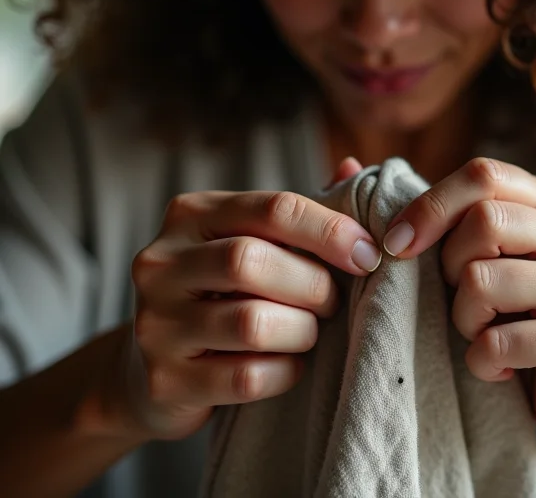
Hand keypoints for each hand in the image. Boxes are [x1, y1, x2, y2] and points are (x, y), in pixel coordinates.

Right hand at [109, 158, 376, 440]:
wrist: (155, 367)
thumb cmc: (225, 290)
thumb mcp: (254, 240)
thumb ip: (300, 212)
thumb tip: (353, 167)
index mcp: (191, 214)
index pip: (273, 208)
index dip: (330, 230)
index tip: (367, 254)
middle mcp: (161, 261)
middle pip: (252, 261)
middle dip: (313, 284)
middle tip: (334, 301)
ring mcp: (155, 322)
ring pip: (252, 322)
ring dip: (302, 330)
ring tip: (309, 330)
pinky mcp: (164, 380)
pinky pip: (246, 377)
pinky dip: (284, 372)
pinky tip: (288, 364)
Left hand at [384, 157, 535, 451]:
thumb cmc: (517, 314)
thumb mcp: (481, 255)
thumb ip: (427, 212)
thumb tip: (342, 165)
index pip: (482, 174)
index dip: (429, 206)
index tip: (395, 245)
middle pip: (481, 222)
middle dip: (449, 269)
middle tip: (463, 300)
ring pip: (481, 279)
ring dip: (463, 319)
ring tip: (485, 333)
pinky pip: (495, 340)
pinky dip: (480, 360)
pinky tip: (502, 367)